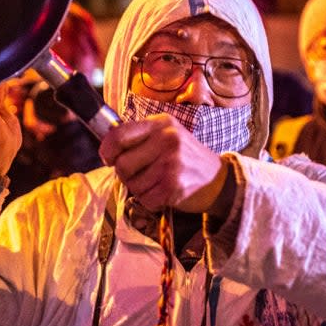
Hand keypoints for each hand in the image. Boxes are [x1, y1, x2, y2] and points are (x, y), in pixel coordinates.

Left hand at [99, 113, 227, 214]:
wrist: (218, 180)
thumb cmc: (186, 158)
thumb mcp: (167, 135)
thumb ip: (140, 137)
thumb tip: (107, 147)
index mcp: (161, 123)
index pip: (118, 135)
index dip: (107, 150)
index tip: (110, 158)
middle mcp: (167, 139)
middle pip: (122, 164)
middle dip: (126, 175)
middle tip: (140, 175)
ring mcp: (171, 163)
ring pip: (133, 184)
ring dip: (140, 189)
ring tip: (157, 183)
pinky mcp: (174, 185)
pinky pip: (145, 199)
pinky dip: (151, 201)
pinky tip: (163, 194)